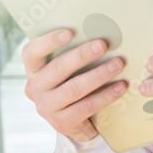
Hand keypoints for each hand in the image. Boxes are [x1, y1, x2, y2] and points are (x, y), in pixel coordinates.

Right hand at [22, 29, 127, 143]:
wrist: (72, 122)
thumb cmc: (71, 83)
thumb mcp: (65, 70)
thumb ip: (71, 53)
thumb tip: (98, 29)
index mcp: (33, 69)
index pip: (31, 52)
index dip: (49, 41)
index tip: (70, 31)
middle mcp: (35, 88)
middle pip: (58, 68)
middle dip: (82, 55)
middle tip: (104, 45)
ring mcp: (46, 107)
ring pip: (74, 88)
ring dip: (99, 75)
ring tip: (118, 64)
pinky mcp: (61, 122)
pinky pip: (87, 106)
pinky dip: (106, 95)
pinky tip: (121, 87)